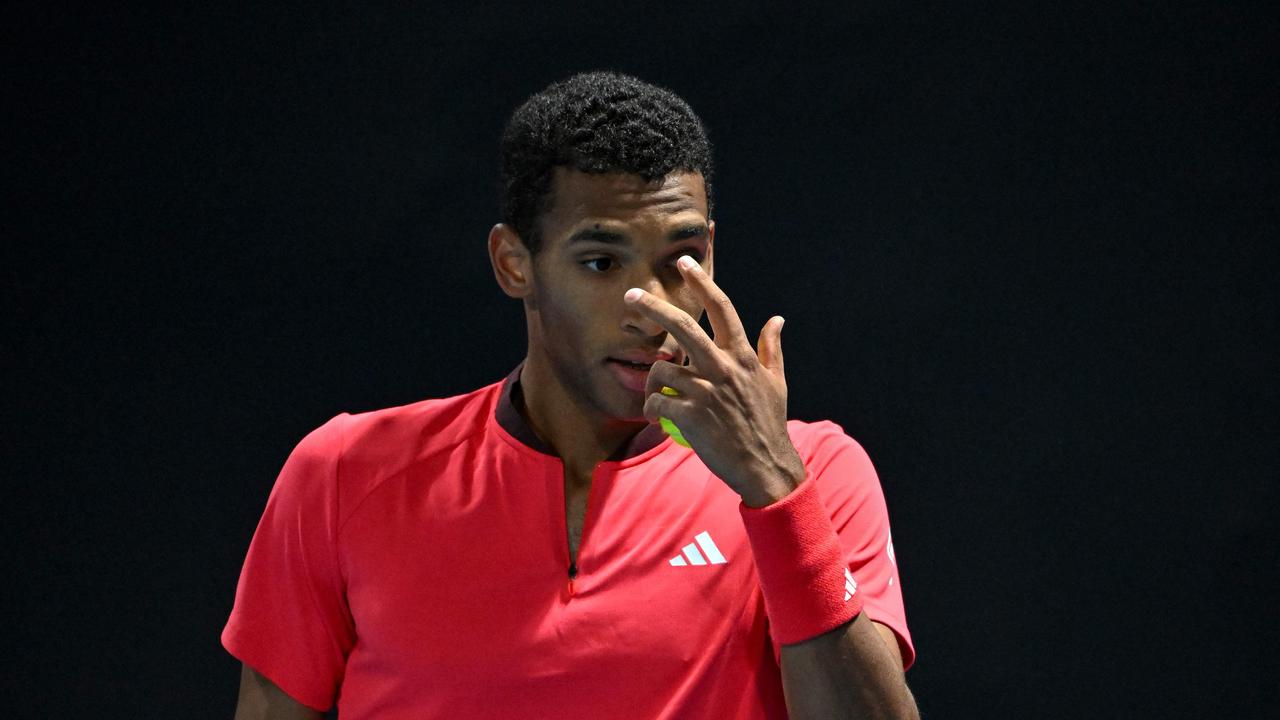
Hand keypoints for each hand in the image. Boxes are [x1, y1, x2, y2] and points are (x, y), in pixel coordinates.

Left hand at [624, 255, 804, 506]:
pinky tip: (657, 416)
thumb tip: (776, 319)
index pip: (721, 309)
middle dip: (653, 307)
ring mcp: (706, 392)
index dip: (703, 282)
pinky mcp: (691, 416)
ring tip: (658, 397)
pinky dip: (653, 408)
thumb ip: (772, 349)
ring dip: (654, 382)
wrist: (766, 467)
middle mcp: (724, 369)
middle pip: (682, 327)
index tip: (685, 262)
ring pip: (663, 370)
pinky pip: (658, 401)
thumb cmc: (769, 424)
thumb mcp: (777, 383)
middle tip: (631, 295)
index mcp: (743, 357)